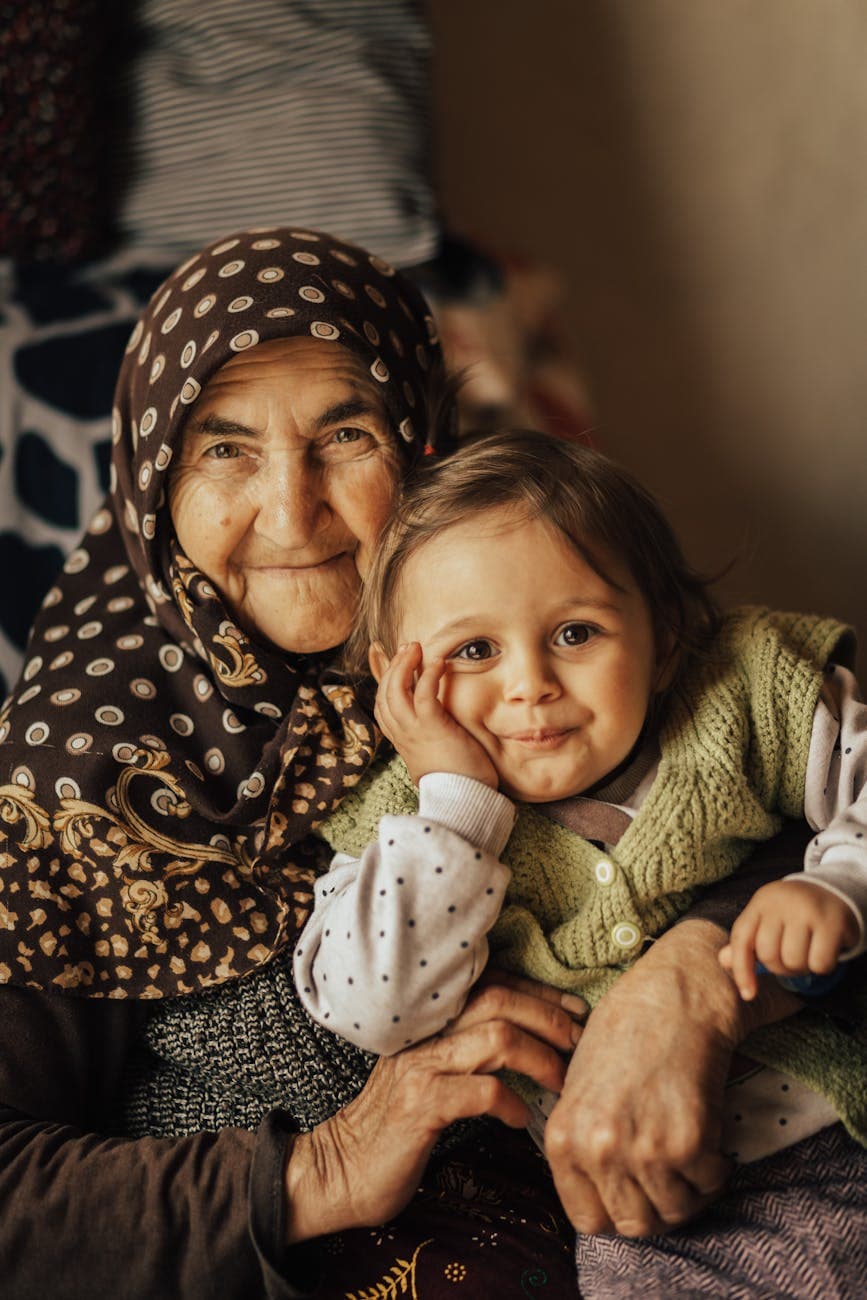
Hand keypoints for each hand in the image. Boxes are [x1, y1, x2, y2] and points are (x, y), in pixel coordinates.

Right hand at [284, 978, 578, 1240]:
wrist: (341, 1168)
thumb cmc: (397, 1125)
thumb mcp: (431, 1074)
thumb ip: (467, 1049)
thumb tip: (535, 1040)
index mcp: (428, 1020)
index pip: (492, 983)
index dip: (539, 992)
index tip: (575, 1010)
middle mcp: (423, 1032)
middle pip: (499, 999)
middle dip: (549, 1017)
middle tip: (580, 1045)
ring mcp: (419, 1066)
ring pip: (496, 1036)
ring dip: (540, 1057)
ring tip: (560, 1083)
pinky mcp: (419, 1106)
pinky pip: (480, 1090)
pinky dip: (510, 1101)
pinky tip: (521, 1119)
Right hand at [373, 641, 498, 787]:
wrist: (465, 801)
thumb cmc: (459, 780)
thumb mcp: (436, 755)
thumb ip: (430, 738)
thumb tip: (436, 727)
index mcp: (401, 741)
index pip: (382, 704)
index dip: (382, 678)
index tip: (388, 657)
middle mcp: (402, 734)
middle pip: (384, 694)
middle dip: (392, 666)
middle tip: (407, 647)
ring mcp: (414, 731)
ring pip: (395, 691)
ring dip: (404, 665)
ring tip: (416, 647)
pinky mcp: (432, 728)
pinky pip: (422, 694)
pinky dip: (428, 675)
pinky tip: (438, 662)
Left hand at [544, 919, 799, 1237]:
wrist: (673, 994)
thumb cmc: (626, 1032)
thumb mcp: (579, 1087)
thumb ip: (582, 1143)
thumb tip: (598, 1192)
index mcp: (564, 1138)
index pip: (587, 1219)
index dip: (615, 1209)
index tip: (633, 1193)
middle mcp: (598, 1149)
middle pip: (633, 1225)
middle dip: (656, 1206)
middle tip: (671, 1177)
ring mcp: (642, 1150)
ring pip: (674, 1212)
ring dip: (688, 1190)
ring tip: (689, 1155)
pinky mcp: (688, 1143)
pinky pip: (708, 1185)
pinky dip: (715, 1168)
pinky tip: (709, 1136)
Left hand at [719, 878, 858, 999]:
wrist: (835, 891)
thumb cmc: (794, 912)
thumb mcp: (768, 918)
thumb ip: (747, 940)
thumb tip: (724, 960)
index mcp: (761, 901)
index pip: (741, 938)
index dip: (742, 970)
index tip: (748, 995)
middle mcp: (781, 902)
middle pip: (768, 955)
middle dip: (780, 967)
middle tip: (793, 957)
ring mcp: (807, 910)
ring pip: (793, 961)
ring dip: (802, 968)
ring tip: (808, 953)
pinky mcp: (832, 922)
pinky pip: (819, 963)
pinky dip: (822, 966)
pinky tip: (825, 952)